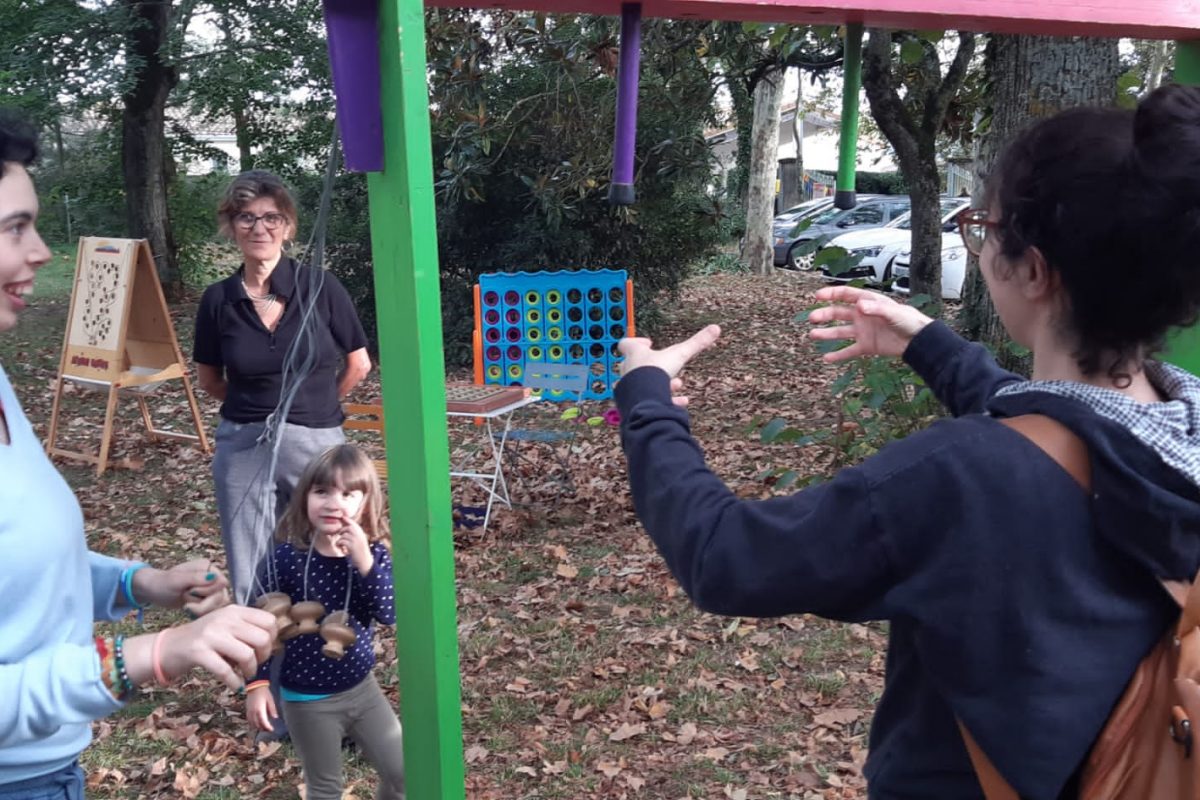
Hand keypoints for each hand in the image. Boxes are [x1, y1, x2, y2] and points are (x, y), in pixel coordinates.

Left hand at [133, 559, 230, 614]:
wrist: (153, 591)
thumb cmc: (162, 583)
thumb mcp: (177, 580)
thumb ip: (197, 578)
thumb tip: (219, 578)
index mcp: (208, 567)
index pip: (221, 583)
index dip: (207, 592)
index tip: (189, 593)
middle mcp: (212, 578)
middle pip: (221, 596)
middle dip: (204, 605)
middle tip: (186, 606)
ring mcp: (211, 590)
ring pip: (218, 605)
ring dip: (202, 610)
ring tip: (186, 608)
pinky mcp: (207, 600)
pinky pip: (212, 611)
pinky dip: (201, 614)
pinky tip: (190, 611)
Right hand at [136, 605, 275, 690]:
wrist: (168, 647)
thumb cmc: (202, 639)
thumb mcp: (225, 626)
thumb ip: (246, 629)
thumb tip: (271, 642)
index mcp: (234, 611)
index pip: (269, 621)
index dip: (272, 638)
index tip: (263, 649)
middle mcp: (224, 619)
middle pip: (262, 638)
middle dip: (264, 656)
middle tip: (255, 664)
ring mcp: (211, 635)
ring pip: (247, 654)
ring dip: (250, 670)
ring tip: (244, 674)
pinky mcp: (199, 652)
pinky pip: (225, 670)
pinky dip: (234, 682)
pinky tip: (235, 685)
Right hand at [246, 685, 277, 731]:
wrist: (255, 686)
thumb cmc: (264, 692)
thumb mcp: (270, 700)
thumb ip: (272, 709)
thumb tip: (275, 717)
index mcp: (260, 710)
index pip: (263, 722)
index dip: (267, 727)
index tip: (271, 729)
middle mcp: (253, 712)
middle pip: (257, 725)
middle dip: (263, 728)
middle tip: (269, 729)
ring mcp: (249, 712)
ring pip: (252, 724)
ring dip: (258, 727)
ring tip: (263, 727)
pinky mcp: (247, 710)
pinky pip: (249, 720)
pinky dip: (253, 724)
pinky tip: (256, 723)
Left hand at [334, 518, 373, 574]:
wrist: (365, 561)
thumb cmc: (360, 552)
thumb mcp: (359, 541)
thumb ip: (354, 535)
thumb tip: (345, 528)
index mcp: (361, 534)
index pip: (354, 524)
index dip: (347, 520)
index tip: (343, 517)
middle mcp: (359, 535)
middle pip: (348, 527)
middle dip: (342, 530)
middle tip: (339, 535)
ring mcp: (356, 540)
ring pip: (343, 535)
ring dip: (340, 540)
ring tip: (341, 546)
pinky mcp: (352, 546)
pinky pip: (341, 541)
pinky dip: (339, 545)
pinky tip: (342, 550)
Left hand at [618, 325, 720, 406]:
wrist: (644, 398)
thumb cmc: (655, 372)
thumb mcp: (680, 354)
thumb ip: (697, 342)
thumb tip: (715, 328)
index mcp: (634, 354)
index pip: (627, 343)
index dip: (637, 342)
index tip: (649, 343)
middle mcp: (628, 370)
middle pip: (635, 364)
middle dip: (654, 366)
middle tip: (666, 367)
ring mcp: (630, 388)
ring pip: (642, 384)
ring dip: (660, 383)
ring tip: (676, 384)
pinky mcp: (634, 403)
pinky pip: (648, 401)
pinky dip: (665, 401)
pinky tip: (680, 402)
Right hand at [807, 286, 932, 362]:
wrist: (918, 340)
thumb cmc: (908, 320)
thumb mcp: (892, 312)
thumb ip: (876, 309)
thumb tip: (860, 305)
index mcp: (868, 302)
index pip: (846, 295)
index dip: (831, 294)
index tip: (817, 296)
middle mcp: (862, 316)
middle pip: (838, 313)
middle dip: (824, 314)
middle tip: (813, 317)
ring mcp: (863, 331)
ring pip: (840, 331)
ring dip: (826, 333)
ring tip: (813, 335)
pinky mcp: (866, 346)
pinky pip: (849, 350)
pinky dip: (838, 355)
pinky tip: (827, 358)